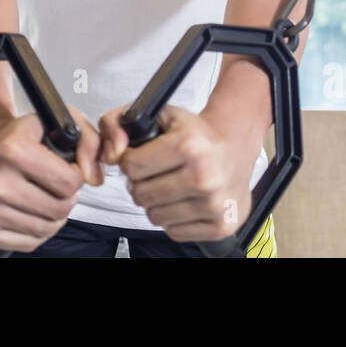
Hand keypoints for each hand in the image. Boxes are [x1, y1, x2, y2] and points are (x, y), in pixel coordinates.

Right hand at [0, 106, 102, 251]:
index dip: (75, 176)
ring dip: (54, 216)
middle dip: (66, 198)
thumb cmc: (20, 138)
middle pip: (60, 209)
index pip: (69, 182)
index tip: (66, 169)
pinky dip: (36, 231)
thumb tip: (94, 178)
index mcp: (12, 150)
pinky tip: (30, 211)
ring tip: (44, 197)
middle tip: (56, 185)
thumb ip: (89, 140)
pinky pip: (29, 243)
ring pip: (46, 229)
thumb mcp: (56, 122)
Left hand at [98, 104, 254, 242]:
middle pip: (141, 195)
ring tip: (170, 186)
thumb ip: (118, 122)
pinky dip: (173, 219)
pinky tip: (184, 200)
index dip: (129, 161)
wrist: (235, 146)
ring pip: (155, 216)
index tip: (139, 157)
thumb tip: (110, 154)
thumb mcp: (160, 114)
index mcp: (189, 145)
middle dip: (141, 184)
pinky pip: (174, 232)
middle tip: (155, 173)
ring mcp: (214, 204)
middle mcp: (204, 176)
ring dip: (156, 203)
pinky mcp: (220, 226)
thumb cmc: (196, 134)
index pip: (132, 166)